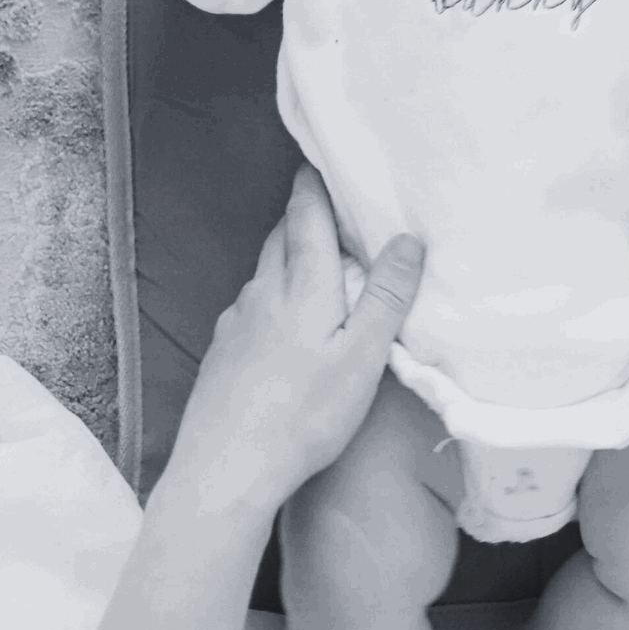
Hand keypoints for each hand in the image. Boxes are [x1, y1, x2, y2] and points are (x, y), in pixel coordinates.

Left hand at [161, 165, 424, 518]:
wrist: (223, 470)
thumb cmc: (304, 414)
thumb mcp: (362, 358)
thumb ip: (385, 297)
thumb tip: (407, 237)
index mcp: (301, 283)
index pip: (305, 213)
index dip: (314, 183)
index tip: (325, 159)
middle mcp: (263, 290)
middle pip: (282, 236)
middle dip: (305, 217)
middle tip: (335, 211)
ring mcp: (235, 320)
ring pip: (265, 272)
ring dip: (289, 259)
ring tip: (318, 270)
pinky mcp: (221, 351)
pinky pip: (251, 308)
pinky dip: (272, 299)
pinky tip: (283, 330)